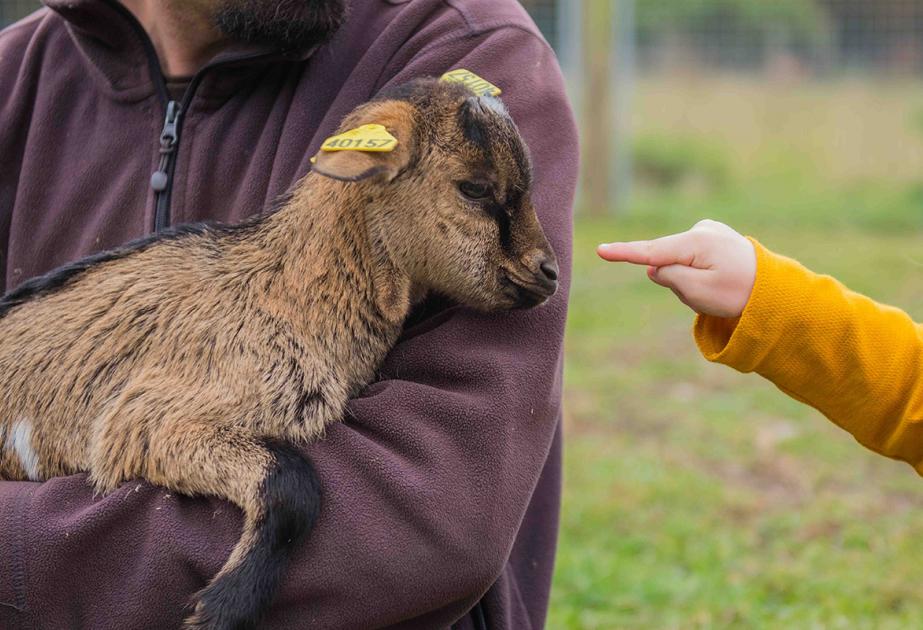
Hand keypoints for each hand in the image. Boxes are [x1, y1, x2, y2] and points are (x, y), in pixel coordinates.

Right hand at [596, 220, 756, 317]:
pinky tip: (717, 275)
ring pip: (677, 261)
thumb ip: (669, 278)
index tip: (600, 250)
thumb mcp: (699, 293)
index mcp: (697, 242)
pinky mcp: (710, 235)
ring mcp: (707, 230)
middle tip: (707, 295)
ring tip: (715, 286)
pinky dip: (695, 270)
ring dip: (686, 278)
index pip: (652, 252)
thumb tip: (653, 267)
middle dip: (675, 281)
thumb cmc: (737, 294)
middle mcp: (700, 229)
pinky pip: (689, 257)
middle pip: (666, 261)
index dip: (624, 253)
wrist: (772, 288)